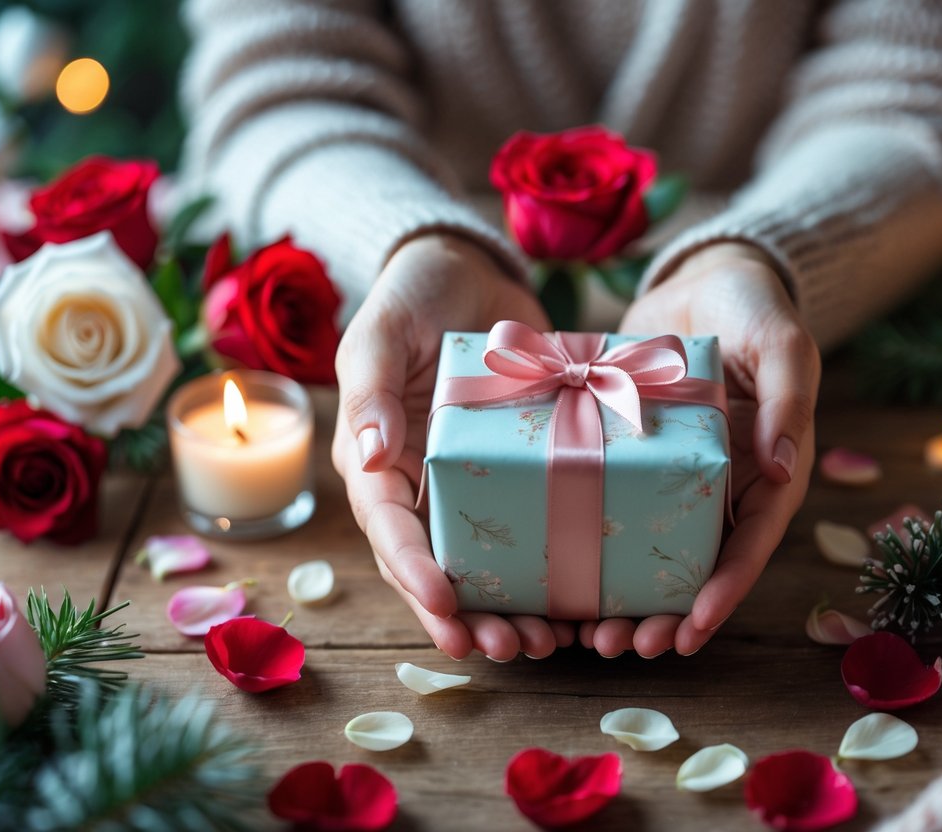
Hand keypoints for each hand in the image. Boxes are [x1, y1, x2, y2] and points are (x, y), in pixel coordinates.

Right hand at [331, 234, 572, 659]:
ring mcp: (465, 482)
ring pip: (478, 563)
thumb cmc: (415, 293)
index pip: (388, 528)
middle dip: (463, 615)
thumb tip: (368, 455)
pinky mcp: (511, 473)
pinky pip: (523, 530)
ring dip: (503, 609)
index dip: (413, 574)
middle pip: (433, 565)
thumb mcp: (383, 329)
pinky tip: (573, 603)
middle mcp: (417, 482)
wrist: (470, 270)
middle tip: (504, 648)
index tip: (445, 610)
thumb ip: (371, 388)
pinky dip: (542, 571)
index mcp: (375, 456)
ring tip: (541, 644)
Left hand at [589, 242, 819, 657]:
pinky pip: (610, 506)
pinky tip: (555, 577)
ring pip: (649, 550)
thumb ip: (787, 398)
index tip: (690, 632)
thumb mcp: (782, 342)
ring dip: (621, 596)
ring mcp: (670, 474)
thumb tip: (784, 468)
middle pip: (694, 565)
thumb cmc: (754, 306)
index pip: (748, 545)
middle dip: (662, 614)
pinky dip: (590, 545)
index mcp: (765, 471)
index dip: (723, 593)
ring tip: (585, 634)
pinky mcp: (628, 455)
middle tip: (622, 646)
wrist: (700, 278)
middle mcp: (719, 485)